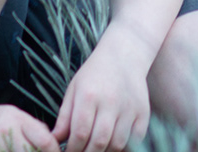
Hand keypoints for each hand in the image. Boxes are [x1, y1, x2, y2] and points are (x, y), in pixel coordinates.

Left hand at [53, 35, 152, 151]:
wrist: (124, 55)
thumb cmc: (94, 74)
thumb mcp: (73, 90)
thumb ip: (64, 117)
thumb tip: (55, 140)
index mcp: (89, 95)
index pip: (80, 133)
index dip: (73, 148)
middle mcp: (110, 102)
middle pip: (99, 142)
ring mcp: (129, 108)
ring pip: (117, 144)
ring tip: (97, 149)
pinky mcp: (143, 112)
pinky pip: (135, 139)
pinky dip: (124, 147)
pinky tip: (114, 144)